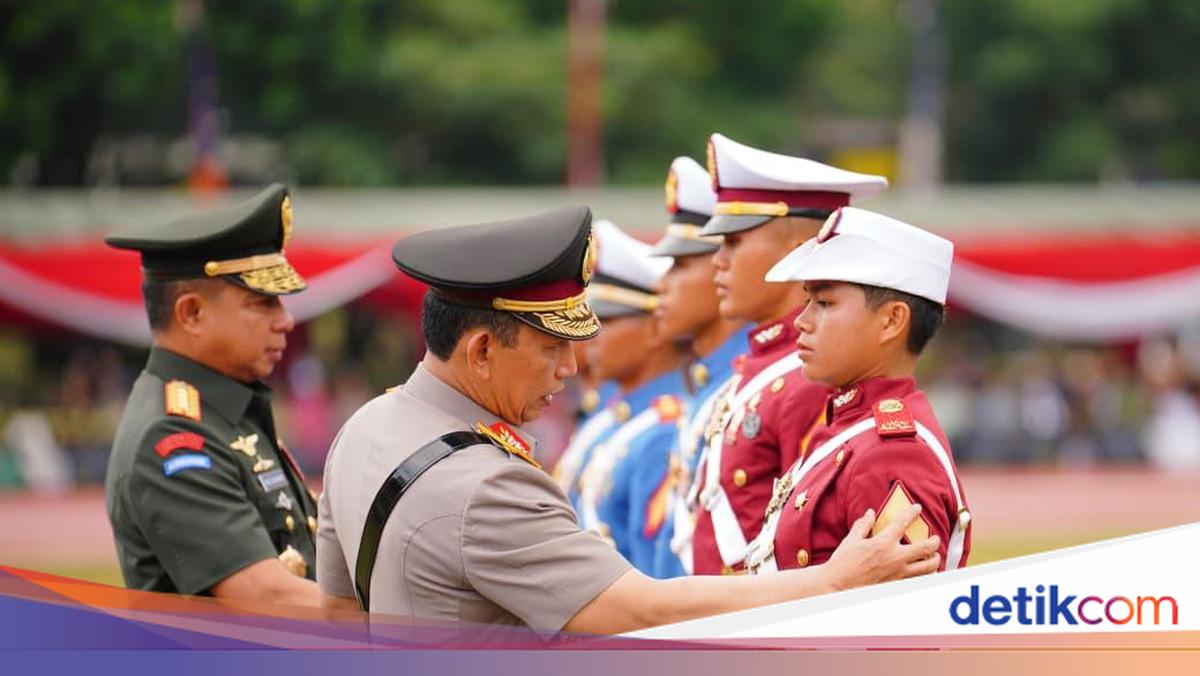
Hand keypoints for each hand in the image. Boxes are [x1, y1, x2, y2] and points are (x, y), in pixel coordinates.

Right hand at [825, 505, 939, 590]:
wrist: (839, 585)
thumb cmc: (843, 562)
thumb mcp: (851, 539)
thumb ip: (863, 525)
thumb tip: (871, 513)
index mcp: (883, 542)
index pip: (903, 523)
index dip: (912, 512)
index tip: (917, 508)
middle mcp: (895, 557)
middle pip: (925, 548)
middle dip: (934, 541)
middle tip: (935, 538)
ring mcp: (898, 573)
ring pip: (928, 567)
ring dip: (935, 560)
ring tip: (935, 557)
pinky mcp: (897, 585)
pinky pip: (919, 580)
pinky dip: (925, 575)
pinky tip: (924, 573)